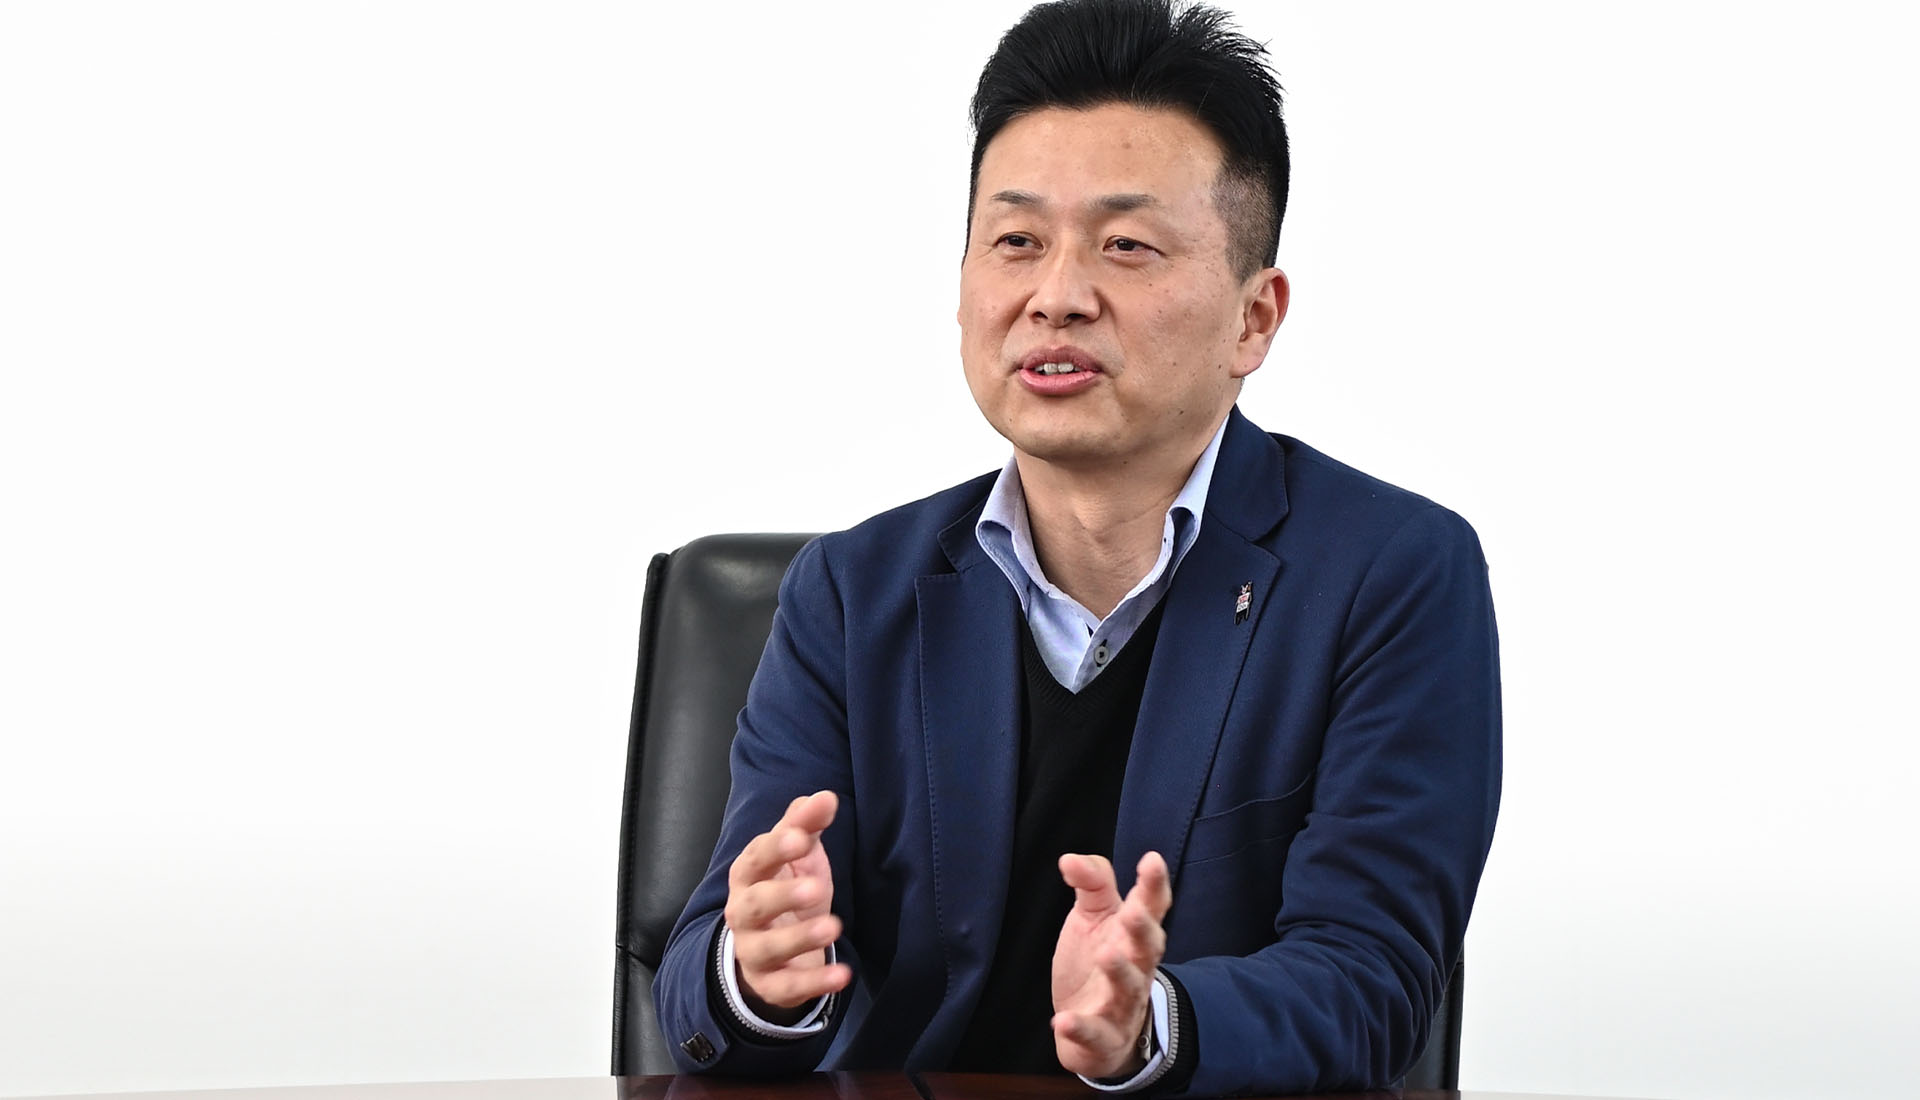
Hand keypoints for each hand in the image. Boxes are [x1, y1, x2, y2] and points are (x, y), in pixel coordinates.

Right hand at [723, 790, 850, 1020]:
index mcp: (748, 875)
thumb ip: (806, 825)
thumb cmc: (786, 889)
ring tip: (834, 927)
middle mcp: (743, 914)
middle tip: (816, 888)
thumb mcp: (797, 855)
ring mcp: (753, 951)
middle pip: (752, 906)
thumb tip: (825, 796)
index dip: (775, 849)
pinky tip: (842, 975)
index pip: (755, 859)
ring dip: (799, 938)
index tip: (801, 838)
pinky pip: (787, 988)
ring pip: (767, 948)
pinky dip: (814, 983)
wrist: (772, 949)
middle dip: (781, 896)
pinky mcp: (770, 984)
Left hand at [1049, 851, 1172, 1078]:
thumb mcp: (1093, 917)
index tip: (1152, 860)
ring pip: (1129, 988)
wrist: (1095, 1031)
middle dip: (1142, 930)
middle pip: (1148, 948)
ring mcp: (1123, 1004)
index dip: (1154, 885)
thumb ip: (1091, 884)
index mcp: (1134, 935)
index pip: (1151, 907)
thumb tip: (1070, 858)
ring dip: (1120, 972)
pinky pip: (1096, 1034)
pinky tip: (1063, 1021)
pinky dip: (1081, 1029)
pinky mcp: (1104, 1038)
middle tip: (1133, 912)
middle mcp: (1136, 968)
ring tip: (1106, 954)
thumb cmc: (1097, 963)